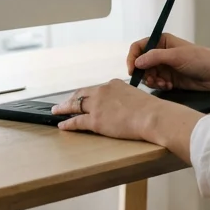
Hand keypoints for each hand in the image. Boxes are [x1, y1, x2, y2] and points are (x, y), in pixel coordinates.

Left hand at [51, 79, 201, 160]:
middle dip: (71, 99)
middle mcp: (102, 92)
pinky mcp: (95, 120)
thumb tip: (125, 107)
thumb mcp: (136, 96)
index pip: (95, 89)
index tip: (82, 97)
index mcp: (113, 84)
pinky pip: (76, 121)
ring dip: (64, 108)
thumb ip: (126, 99)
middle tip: (63, 103)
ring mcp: (97, 106)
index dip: (86, 94)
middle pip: (81, 94)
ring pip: (75, 105)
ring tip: (57, 111)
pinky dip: (67, 123)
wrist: (152, 116)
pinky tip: (62, 125)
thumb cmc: (151, 110)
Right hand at [127, 33, 209, 91]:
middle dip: (145, 73)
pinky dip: (159, 86)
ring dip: (152, 81)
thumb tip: (137, 62)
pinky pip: (157, 83)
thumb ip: (155, 57)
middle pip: (142, 64)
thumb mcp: (176, 56)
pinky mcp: (170, 79)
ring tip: (164, 84)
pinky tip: (169, 86)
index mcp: (161, 41)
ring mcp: (165, 67)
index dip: (133, 58)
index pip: (139, 47)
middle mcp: (161, 53)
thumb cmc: (199, 59)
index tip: (133, 71)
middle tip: (152, 80)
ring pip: (148, 75)